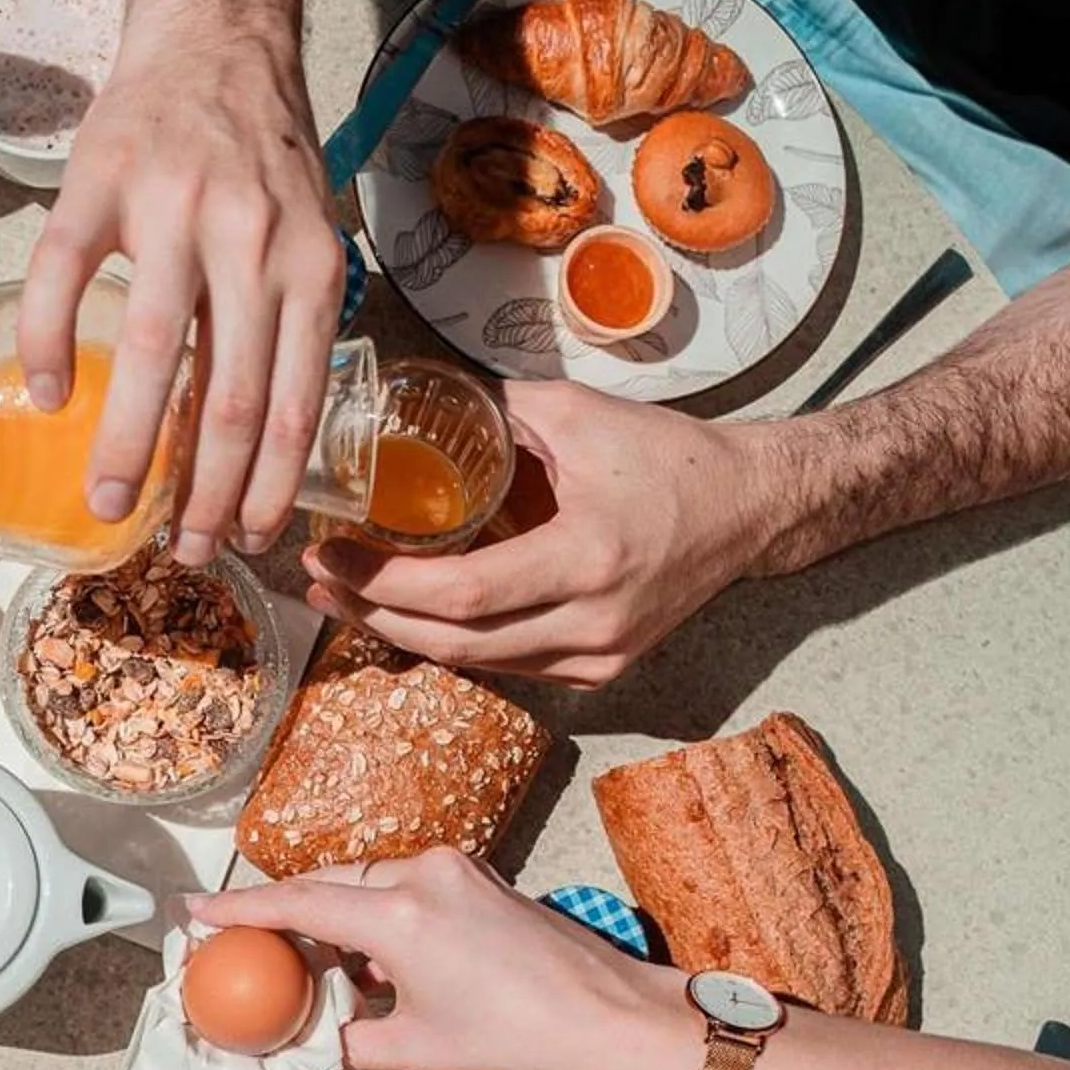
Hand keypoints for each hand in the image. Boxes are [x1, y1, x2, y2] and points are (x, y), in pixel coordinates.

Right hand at [19, 24, 344, 565]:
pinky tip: (49, 396)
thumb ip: (292, 321)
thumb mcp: (308, 235)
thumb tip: (267, 445)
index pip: (291, 402)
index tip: (245, 541)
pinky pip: (62, 276)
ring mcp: (171, 207)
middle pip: (226, 397)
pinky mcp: (98, 180)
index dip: (267, 485)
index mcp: (309, 263)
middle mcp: (249, 239)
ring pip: (150, 353)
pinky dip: (49, 345)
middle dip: (199, 492)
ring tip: (107, 506)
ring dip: (125, 446)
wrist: (215, 37)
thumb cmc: (263, 154)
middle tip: (178, 552)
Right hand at [191, 850, 695, 1069]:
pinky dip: (374, 915)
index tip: (195, 912)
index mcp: (400, 915)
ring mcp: (454, 868)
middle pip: (327, 885)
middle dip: (283, 915)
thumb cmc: (523, 1038)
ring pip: (365, 882)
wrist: (617, 1018)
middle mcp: (422, 875)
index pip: (297, 902)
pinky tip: (368, 961)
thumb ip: (348, 1039)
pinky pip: (402, 886)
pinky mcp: (477, 875)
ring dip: (333, 917)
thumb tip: (302, 1046)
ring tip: (306, 965)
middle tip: (244, 948)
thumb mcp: (420, 1048)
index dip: (239, 908)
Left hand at [305, 382, 781, 684]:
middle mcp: (594, 623)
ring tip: (349, 596)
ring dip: (405, 633)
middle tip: (320, 580)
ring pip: (477, 663)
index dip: (383, 585)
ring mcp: (599, 656)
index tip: (330, 554)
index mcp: (588, 558)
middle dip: (374, 616)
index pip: (462, 595)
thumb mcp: (576, 414)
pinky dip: (454, 640)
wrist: (749, 507)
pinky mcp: (600, 668)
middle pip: (456, 644)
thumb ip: (492, 411)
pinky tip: (411, 613)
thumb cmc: (670, 456)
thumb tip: (411, 400)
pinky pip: (508, 664)